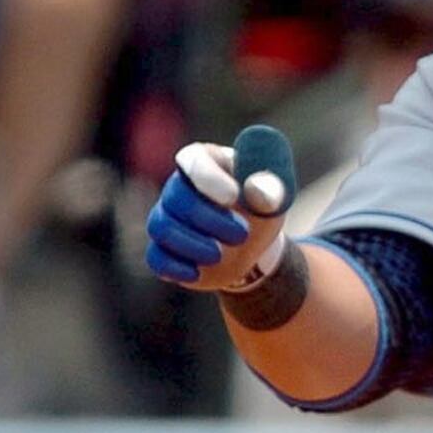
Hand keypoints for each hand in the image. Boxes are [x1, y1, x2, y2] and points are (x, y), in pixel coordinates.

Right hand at [145, 140, 290, 290]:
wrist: (253, 243)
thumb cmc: (261, 208)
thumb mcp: (276, 195)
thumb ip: (272, 188)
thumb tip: (259, 188)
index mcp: (207, 162)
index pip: (194, 160)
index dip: (208, 178)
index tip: (233, 196)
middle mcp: (179, 186)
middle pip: (176, 198)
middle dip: (209, 219)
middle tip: (243, 234)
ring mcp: (168, 218)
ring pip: (162, 227)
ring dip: (193, 244)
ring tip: (221, 255)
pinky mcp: (164, 249)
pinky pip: (156, 257)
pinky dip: (175, 267)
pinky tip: (197, 272)